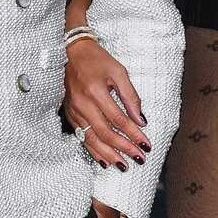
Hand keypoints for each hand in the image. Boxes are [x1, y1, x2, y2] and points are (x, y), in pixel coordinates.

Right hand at [63, 37, 150, 170]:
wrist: (71, 52)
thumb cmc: (97, 60)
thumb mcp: (119, 72)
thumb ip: (131, 96)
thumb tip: (141, 120)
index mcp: (96, 91)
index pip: (119, 119)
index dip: (134, 134)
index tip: (147, 144)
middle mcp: (83, 104)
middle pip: (105, 133)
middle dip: (124, 148)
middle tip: (139, 159)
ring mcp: (74, 111)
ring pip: (92, 140)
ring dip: (109, 155)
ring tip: (123, 166)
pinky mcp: (70, 115)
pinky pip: (82, 138)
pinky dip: (94, 151)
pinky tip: (104, 160)